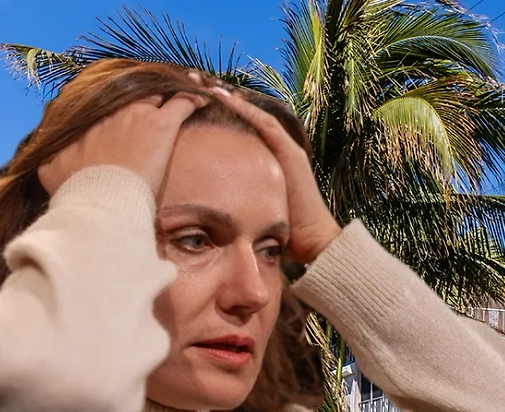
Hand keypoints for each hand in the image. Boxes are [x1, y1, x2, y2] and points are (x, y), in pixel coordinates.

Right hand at [39, 90, 209, 197]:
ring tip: (182, 95)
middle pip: (132, 95)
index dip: (120, 110)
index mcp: (89, 119)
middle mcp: (112, 110)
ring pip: (157, 94)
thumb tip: (46, 164)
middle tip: (154, 106)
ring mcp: (137, 114)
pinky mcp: (161, 125)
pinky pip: (183, 102)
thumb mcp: (51, 172)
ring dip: (168, 95)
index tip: (126, 117)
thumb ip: (50, 162)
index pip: (108, 104)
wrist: (99, 199)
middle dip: (143, 99)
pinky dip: (194, 99)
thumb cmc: (77, 190)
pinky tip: (203, 100)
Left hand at [208, 87, 341, 263]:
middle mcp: (279, 146)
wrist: (312, 240)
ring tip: (205, 82)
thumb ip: (236, 196)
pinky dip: (245, 109)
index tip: (194, 96)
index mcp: (269, 157)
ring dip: (229, 96)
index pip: (242, 124)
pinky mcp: (290, 152)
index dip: (219, 108)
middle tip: (192, 78)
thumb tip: (208, 203)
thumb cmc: (283, 230)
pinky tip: (225, 96)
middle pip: (246, 112)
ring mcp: (286, 147)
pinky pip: (265, 125)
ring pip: (254, 112)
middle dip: (219, 94)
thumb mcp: (253, 206)